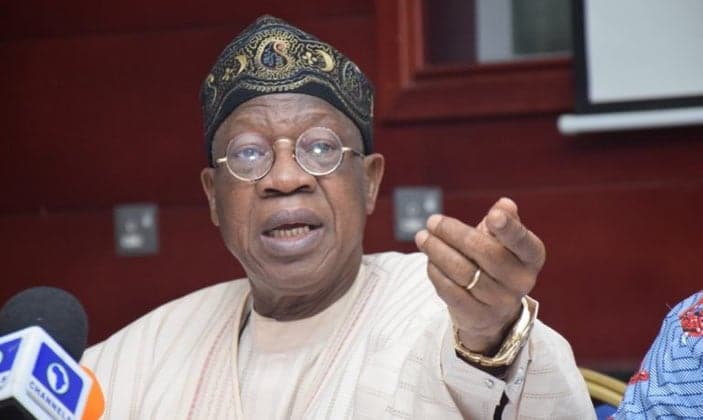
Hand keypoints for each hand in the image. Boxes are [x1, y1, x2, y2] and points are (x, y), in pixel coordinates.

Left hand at [414, 197, 544, 354]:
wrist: (494, 311)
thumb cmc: (496, 262)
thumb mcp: (505, 241)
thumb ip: (505, 221)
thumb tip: (504, 204)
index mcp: (531, 256)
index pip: (522, 241)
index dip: (508, 229)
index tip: (492, 216)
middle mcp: (521, 280)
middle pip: (484, 252)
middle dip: (453, 233)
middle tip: (432, 222)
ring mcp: (500, 301)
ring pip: (463, 271)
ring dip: (437, 250)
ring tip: (422, 237)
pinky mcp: (478, 316)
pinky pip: (450, 291)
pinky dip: (436, 272)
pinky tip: (429, 260)